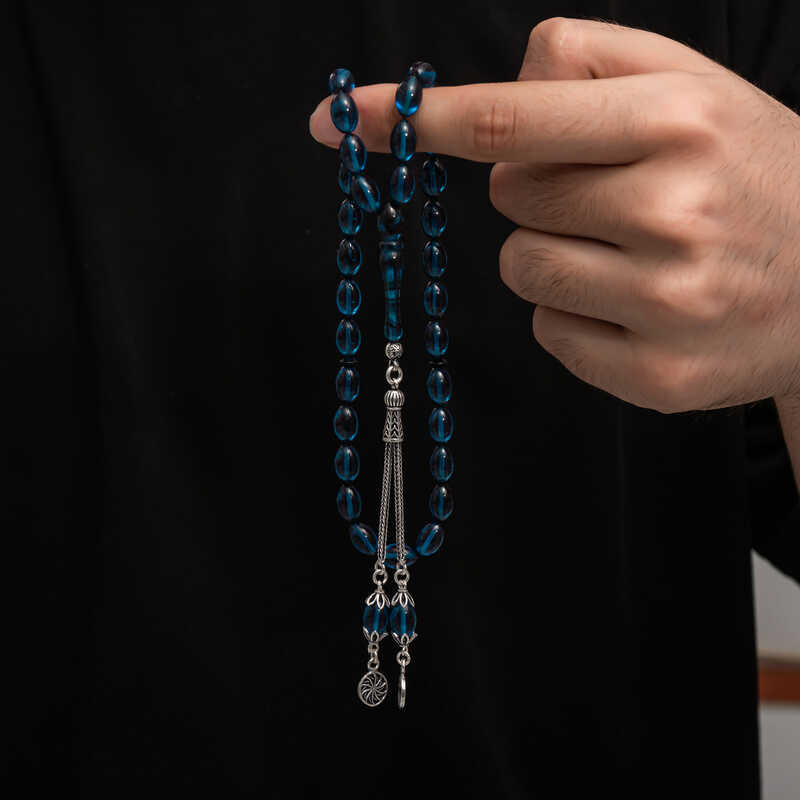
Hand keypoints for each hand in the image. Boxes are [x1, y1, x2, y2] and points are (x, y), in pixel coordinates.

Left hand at [309, 17, 799, 412]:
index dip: (418, 118)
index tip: (344, 118)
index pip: (510, 117)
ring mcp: (664, 305)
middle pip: (507, 197)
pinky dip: (575, 314)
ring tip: (628, 252)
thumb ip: (586, 64)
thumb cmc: (749, 173)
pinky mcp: (655, 375)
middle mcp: (672, 213)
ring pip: (520, 269)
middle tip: (612, 196)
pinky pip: (550, 332)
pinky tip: (636, 304)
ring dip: (551, 254)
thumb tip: (485, 95)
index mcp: (676, 123)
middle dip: (537, 190)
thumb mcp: (691, 87)